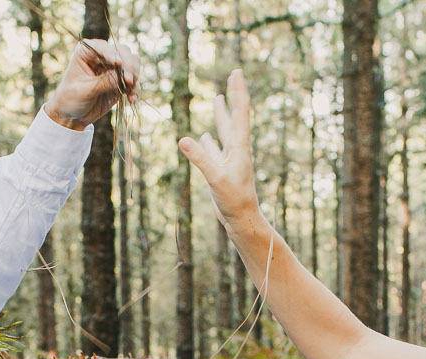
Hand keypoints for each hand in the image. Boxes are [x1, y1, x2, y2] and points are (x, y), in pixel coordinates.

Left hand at [45, 39, 139, 130]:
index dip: (113, 54)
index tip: (118, 64)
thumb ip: (103, 83)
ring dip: (135, 76)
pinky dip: (135, 89)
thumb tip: (121, 78)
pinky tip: (132, 99)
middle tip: (129, 80)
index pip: (104, 47)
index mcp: (87, 52)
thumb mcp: (84, 90)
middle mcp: (102, 56)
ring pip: (132, 63)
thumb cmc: (71, 98)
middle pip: (123, 51)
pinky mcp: (120, 81)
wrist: (72, 115)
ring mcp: (113, 68)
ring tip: (131, 91)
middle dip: (129, 65)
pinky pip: (133, 82)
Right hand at [178, 69, 265, 236]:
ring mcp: (230, 160)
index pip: (240, 113)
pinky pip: (215, 149)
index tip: (236, 72)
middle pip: (234, 117)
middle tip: (232, 76)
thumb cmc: (234, 201)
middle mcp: (236, 150)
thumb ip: (201, 159)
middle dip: (232, 96)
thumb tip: (184, 139)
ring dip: (221, 115)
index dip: (238, 91)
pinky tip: (205, 136)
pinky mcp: (223, 170)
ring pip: (224, 131)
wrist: (241, 220)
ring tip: (218, 99)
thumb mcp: (216, 179)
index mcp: (239, 147)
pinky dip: (209, 140)